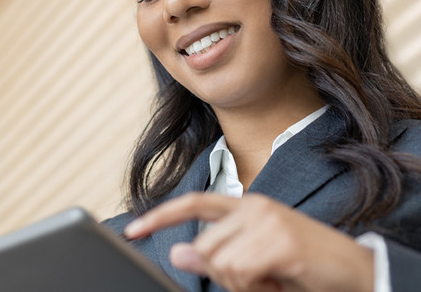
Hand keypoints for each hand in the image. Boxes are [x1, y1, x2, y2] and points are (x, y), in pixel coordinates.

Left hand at [124, 193, 373, 291]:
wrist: (355, 273)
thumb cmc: (301, 268)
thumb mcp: (254, 263)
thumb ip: (216, 256)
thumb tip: (175, 252)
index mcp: (246, 206)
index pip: (194, 204)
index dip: (160, 216)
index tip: (130, 229)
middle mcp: (253, 206)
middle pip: (203, 247)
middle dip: (225, 275)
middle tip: (260, 280)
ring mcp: (266, 220)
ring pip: (218, 262)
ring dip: (242, 284)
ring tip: (273, 279)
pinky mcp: (278, 240)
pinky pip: (239, 272)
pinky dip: (256, 288)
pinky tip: (280, 280)